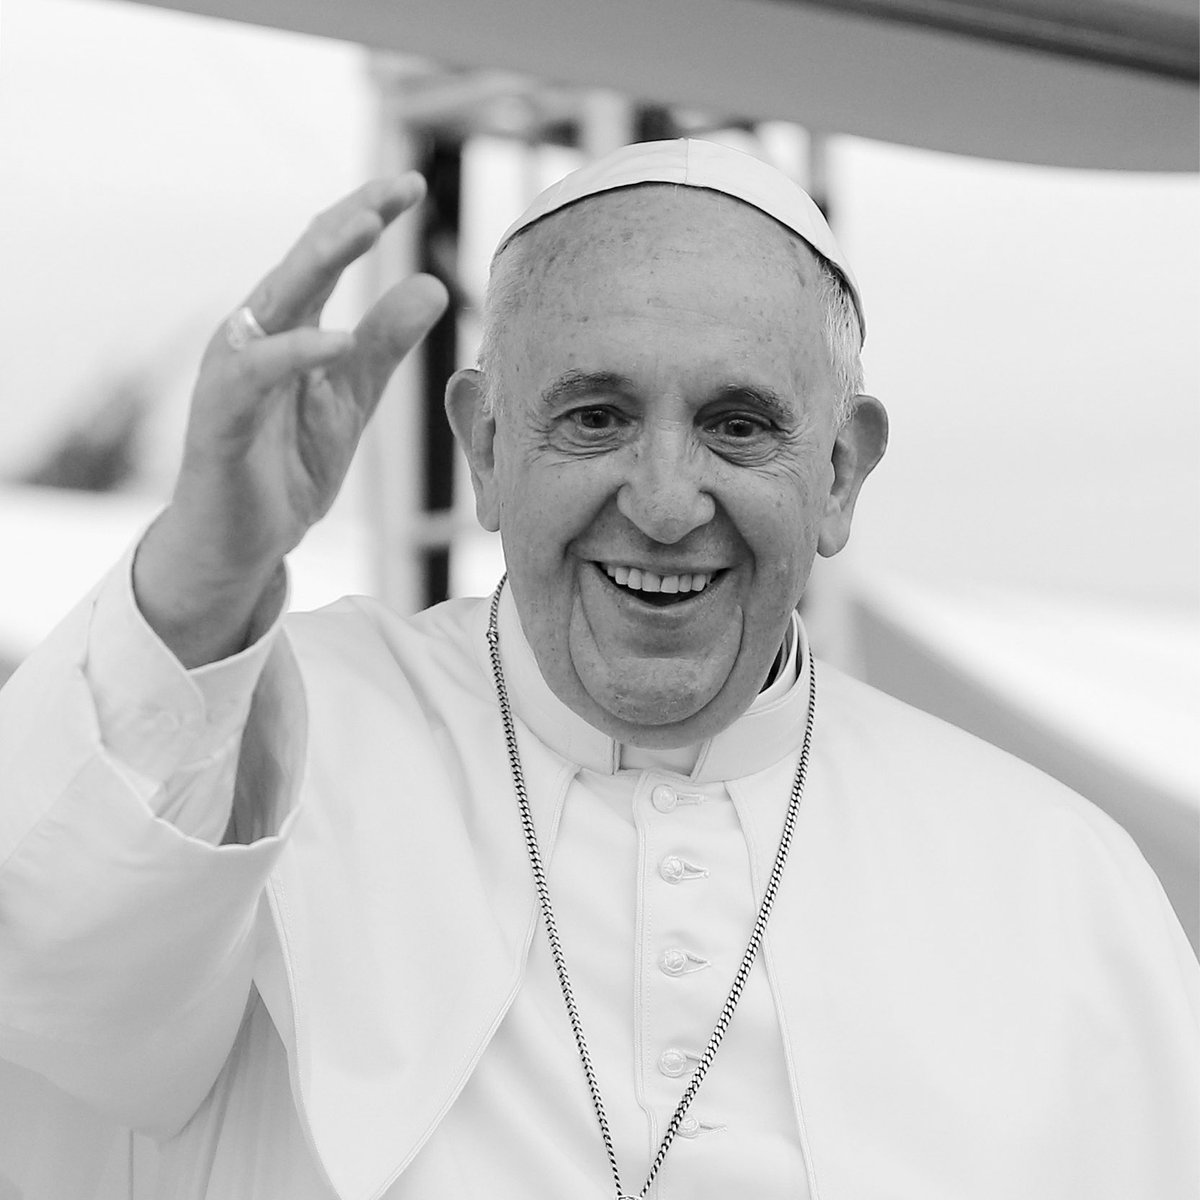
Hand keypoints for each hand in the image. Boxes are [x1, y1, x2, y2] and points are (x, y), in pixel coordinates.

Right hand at [135, 176, 448, 666]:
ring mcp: (233, 371)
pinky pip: (255, 376)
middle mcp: (255, 333)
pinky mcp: (220, 416)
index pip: (327, 253)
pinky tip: (336, 341)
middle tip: (398, 187)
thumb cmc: (287, 462)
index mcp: (288, 324)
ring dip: (317, 261)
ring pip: (273, 301)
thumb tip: (431, 285)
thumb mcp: (351, 396)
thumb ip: (384, 342)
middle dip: (349, 219)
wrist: (243, 540)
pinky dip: (294, 355)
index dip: (366, 214)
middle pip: (302, 260)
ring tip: (365, 229)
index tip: (412, 185)